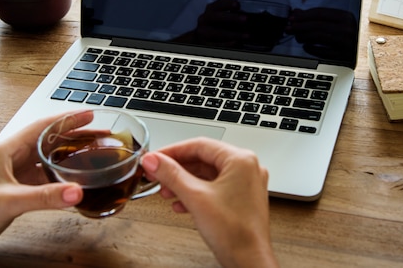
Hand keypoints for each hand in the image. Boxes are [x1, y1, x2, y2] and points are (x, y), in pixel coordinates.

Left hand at [0, 111, 90, 263]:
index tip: (88, 114)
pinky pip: (48, 175)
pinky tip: (76, 177)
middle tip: (99, 132)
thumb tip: (76, 191)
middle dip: (75, 134)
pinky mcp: (20, 190)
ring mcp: (17, 174)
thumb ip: (44, 197)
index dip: (67, 119)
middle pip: (50, 139)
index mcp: (7, 150)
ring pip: (50, 156)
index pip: (43, 126)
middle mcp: (13, 159)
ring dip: (71, 152)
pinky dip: (64, 173)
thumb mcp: (10, 201)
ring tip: (93, 150)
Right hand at [141, 137, 277, 267]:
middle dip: (177, 169)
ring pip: (208, 174)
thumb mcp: (195, 197)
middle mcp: (247, 167)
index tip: (154, 158)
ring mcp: (246, 183)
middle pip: (203, 159)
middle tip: (156, 174)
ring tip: (166, 191)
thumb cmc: (234, 232)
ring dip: (184, 182)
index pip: (200, 145)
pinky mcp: (242, 198)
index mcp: (241, 159)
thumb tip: (153, 160)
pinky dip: (196, 192)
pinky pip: (215, 187)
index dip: (173, 151)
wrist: (249, 262)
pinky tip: (181, 203)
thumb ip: (171, 175)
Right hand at [190, 0, 248, 46]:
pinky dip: (227, 44)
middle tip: (245, 19)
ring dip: (233, 34)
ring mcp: (203, 32)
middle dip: (231, 17)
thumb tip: (252, 17)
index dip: (228, 3)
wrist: (201, 37)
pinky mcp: (205, 44)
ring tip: (246, 36)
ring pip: (217, 33)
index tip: (238, 5)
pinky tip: (237, 43)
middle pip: (216, 17)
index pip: (219, 4)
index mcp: (211, 9)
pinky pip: (217, 45)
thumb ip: (233, 14)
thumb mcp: (223, 16)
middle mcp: (204, 19)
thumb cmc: (217, 24)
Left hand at [286, 7, 357, 59]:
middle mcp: (348, 28)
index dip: (303, 15)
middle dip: (300, 26)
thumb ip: (315, 17)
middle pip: (317, 24)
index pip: (319, 13)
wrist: (362, 52)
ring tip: (297, 37)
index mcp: (346, 16)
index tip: (291, 18)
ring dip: (303, 36)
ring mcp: (347, 43)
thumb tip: (296, 12)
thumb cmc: (343, 35)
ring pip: (318, 36)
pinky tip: (305, 46)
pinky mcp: (344, 56)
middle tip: (289, 28)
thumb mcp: (333, 23)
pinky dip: (311, 49)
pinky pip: (322, 52)